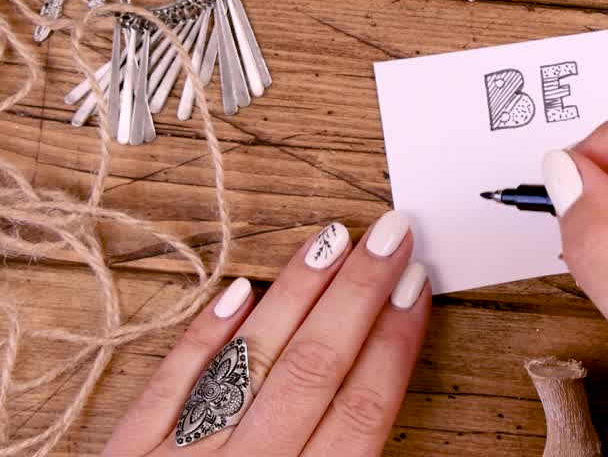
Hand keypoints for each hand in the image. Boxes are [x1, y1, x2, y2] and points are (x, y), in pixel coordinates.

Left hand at [102, 211, 430, 456]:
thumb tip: (376, 396)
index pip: (362, 406)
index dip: (396, 341)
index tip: (416, 287)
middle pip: (316, 366)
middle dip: (360, 293)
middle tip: (392, 235)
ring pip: (250, 359)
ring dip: (296, 294)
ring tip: (332, 240)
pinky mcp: (128, 454)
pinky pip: (170, 384)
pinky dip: (205, 336)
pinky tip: (239, 290)